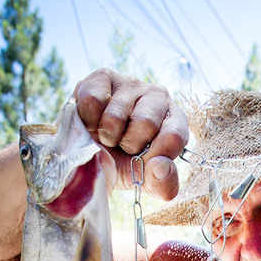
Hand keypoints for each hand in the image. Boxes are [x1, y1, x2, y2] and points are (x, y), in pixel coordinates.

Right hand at [74, 69, 187, 198]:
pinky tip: (93, 121)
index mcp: (175, 123)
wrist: (85, 151)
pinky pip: (93, 100)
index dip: (154, 155)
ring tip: (107, 135)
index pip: (174, 136)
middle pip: (145, 123)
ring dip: (106, 134)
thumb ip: (161, 183)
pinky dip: (88, 119)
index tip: (141, 162)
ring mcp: (132, 84)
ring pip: (116, 114)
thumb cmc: (120, 163)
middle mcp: (159, 97)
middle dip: (127, 144)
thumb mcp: (142, 181)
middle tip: (122, 146)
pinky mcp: (105, 76)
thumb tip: (162, 167)